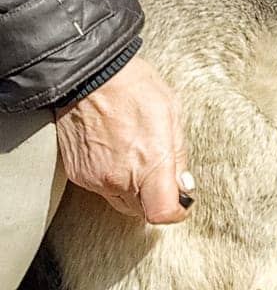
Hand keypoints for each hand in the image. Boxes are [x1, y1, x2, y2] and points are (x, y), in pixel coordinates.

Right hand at [54, 54, 190, 224]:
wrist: (90, 78)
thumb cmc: (135, 88)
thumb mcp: (172, 113)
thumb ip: (178, 154)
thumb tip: (183, 184)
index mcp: (149, 162)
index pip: (162, 212)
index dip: (175, 211)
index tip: (181, 202)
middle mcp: (120, 177)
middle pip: (142, 211)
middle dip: (156, 199)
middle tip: (162, 177)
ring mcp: (95, 179)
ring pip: (121, 202)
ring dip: (134, 191)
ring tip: (139, 160)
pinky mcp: (79, 175)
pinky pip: (102, 189)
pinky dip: (113, 181)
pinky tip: (118, 155)